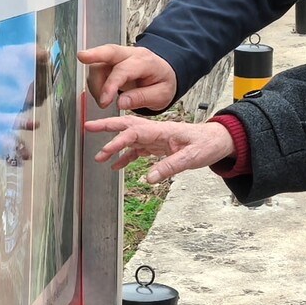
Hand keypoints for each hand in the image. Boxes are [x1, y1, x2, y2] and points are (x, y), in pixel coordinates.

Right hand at [78, 44, 178, 111]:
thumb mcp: (161, 95)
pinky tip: (103, 95)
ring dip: (95, 83)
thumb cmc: (163, 83)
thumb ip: (141, 98)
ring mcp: (119, 57)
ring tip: (103, 101)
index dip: (111, 85)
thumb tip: (121, 103)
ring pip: (99, 63)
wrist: (165, 73)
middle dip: (94, 53)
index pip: (123, 70)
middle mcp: (130, 55)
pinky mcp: (111, 62)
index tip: (104, 101)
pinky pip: (97, 69)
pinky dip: (96, 84)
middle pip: (109, 51)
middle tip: (81, 57)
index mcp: (145, 61)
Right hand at [86, 116, 233, 181]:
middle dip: (106, 127)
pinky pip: (137, 150)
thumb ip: (169, 166)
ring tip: (97, 156)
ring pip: (129, 138)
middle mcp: (155, 131)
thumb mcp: (191, 158)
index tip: (105, 151)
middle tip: (87, 127)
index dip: (118, 141)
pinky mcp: (157, 146)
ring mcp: (155, 138)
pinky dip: (125, 156)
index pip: (134, 132)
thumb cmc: (207, 145)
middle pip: (126, 126)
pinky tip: (115, 166)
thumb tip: (148, 178)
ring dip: (113, 145)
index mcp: (161, 130)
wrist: (218, 140)